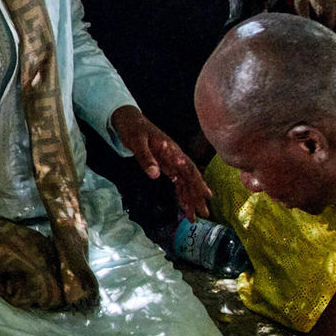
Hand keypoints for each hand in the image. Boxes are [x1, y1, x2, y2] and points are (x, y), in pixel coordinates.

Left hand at [110, 105, 207, 219]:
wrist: (129, 120)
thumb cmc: (133, 129)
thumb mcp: (136, 142)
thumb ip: (146, 158)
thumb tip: (156, 175)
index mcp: (172, 150)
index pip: (189, 168)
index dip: (199, 182)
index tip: (207, 195)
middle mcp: (175, 157)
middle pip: (190, 178)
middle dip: (197, 196)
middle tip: (204, 213)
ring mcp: (172, 161)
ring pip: (185, 182)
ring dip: (190, 198)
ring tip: (194, 216)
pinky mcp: (166, 165)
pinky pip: (177, 181)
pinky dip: (181, 193)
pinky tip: (184, 205)